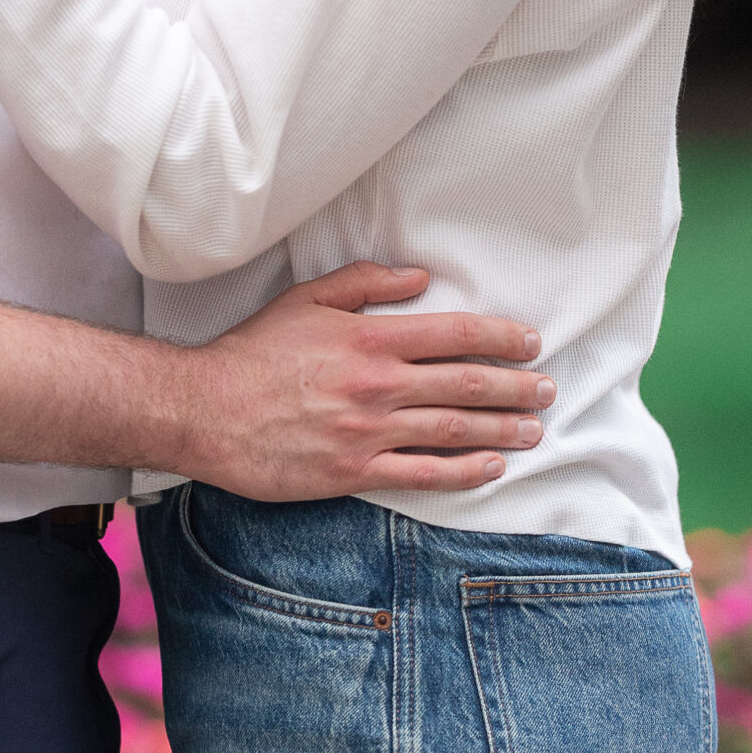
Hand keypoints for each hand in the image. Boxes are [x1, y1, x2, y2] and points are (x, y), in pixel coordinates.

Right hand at [174, 263, 552, 502]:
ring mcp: (368, 432)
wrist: (204, 410)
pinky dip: (464, 472)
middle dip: (515, 387)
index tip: (529, 342)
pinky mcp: (354, 472)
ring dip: (502, 430)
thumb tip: (419, 278)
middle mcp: (377, 385)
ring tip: (533, 429)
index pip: (455, 334)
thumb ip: (366, 284)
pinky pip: (423, 474)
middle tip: (547, 389)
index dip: (500, 338)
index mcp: (370, 339)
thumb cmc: (253, 353)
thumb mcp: (306, 299)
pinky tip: (490, 468)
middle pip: (466, 385)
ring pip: (454, 431)